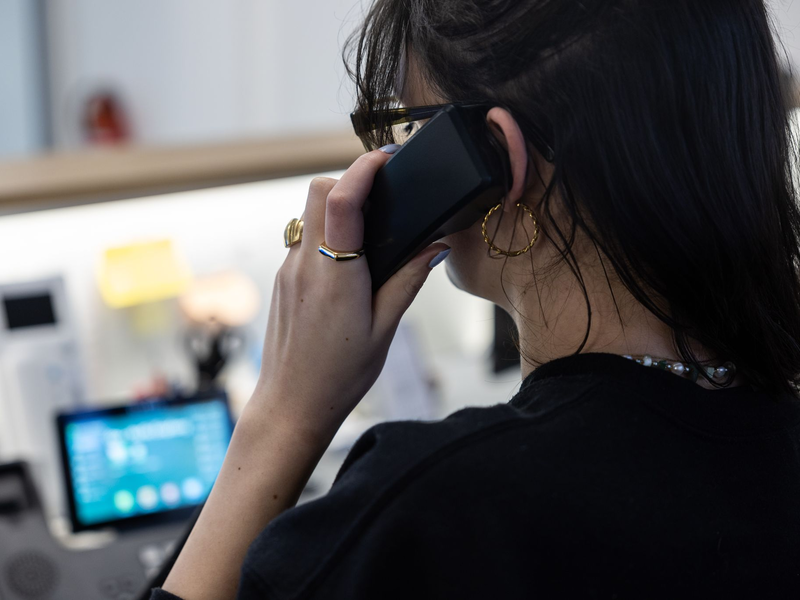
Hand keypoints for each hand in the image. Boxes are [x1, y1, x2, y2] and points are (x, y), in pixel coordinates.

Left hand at [249, 149, 449, 442]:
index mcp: (336, 276)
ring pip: (307, 212)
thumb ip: (408, 282)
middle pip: (317, 191)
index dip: (364, 168)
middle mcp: (305, 264)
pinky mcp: (282, 280)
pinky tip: (346, 263)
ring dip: (335, 207)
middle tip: (380, 195)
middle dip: (348, 180)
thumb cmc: (339, 375)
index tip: (386, 157)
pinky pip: (301, 238)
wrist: (291, 405)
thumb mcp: (385, 330)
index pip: (343, 200)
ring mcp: (287, 270)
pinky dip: (324, 234)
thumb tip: (435, 247)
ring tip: (367, 233)